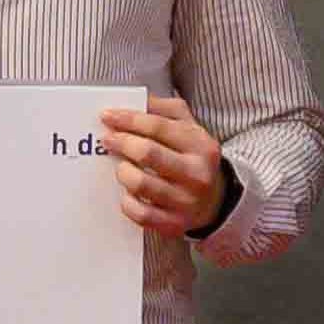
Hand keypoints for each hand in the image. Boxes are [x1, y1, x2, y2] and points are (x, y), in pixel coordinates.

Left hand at [99, 95, 226, 235]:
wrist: (217, 200)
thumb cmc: (195, 159)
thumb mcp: (190, 128)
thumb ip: (165, 110)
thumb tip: (138, 100)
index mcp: (202, 146)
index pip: (158, 127)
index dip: (128, 119)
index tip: (107, 116)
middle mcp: (197, 174)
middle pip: (148, 153)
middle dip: (121, 143)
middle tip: (107, 140)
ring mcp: (186, 201)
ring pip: (140, 184)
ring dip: (123, 172)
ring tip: (122, 167)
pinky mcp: (174, 223)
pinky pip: (140, 213)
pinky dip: (127, 202)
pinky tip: (127, 193)